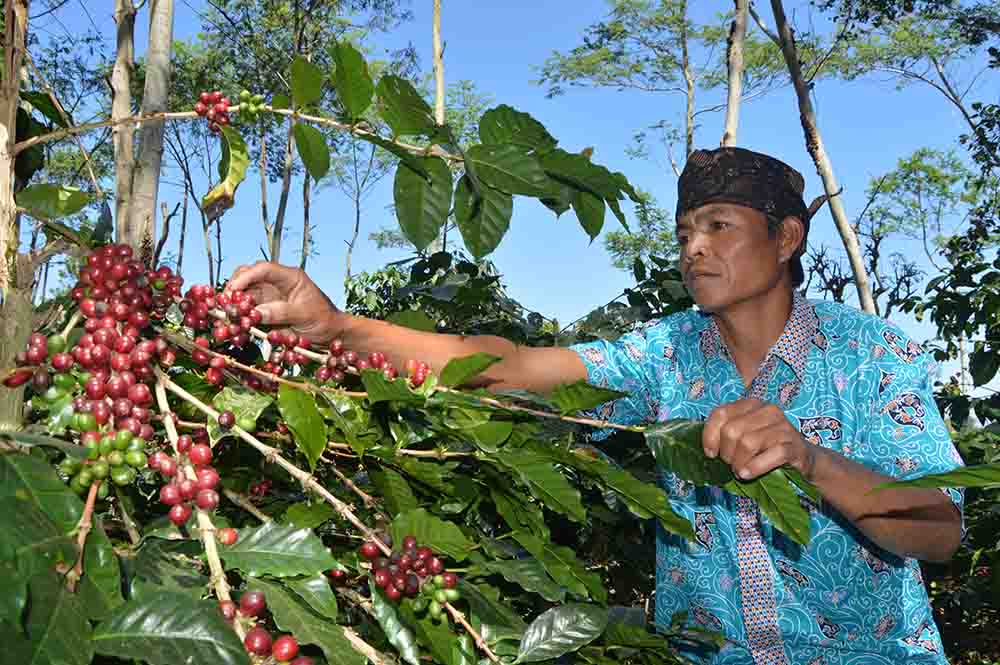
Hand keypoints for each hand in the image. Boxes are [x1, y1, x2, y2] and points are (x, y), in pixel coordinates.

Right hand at [226, 261, 344, 345]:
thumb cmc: (324, 320)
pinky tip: (234, 325)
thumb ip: (281, 312)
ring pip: (244, 294)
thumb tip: (256, 313)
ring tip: (227, 316)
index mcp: (290, 277)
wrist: (332, 334)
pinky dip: (239, 316)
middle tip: (225, 305)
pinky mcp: (265, 311)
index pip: (263, 269)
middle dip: (234, 288)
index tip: (233, 291)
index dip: (245, 277)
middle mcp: (276, 283)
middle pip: (248, 277)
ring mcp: (270, 297)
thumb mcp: (305, 315)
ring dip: (234, 304)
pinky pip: (247, 310)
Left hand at [702, 399, 816, 480]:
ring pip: (748, 443)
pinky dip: (755, 468)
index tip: (710, 453)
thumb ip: (725, 434)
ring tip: (739, 470)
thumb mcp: (743, 436)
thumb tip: (706, 447)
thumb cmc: (766, 449)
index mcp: (751, 404)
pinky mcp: (795, 446)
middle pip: (732, 431)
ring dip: (739, 462)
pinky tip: (747, 474)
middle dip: (726, 453)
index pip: (720, 414)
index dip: (710, 436)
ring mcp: (783, 427)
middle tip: (731, 464)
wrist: (803, 460)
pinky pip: (771, 455)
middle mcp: (767, 411)